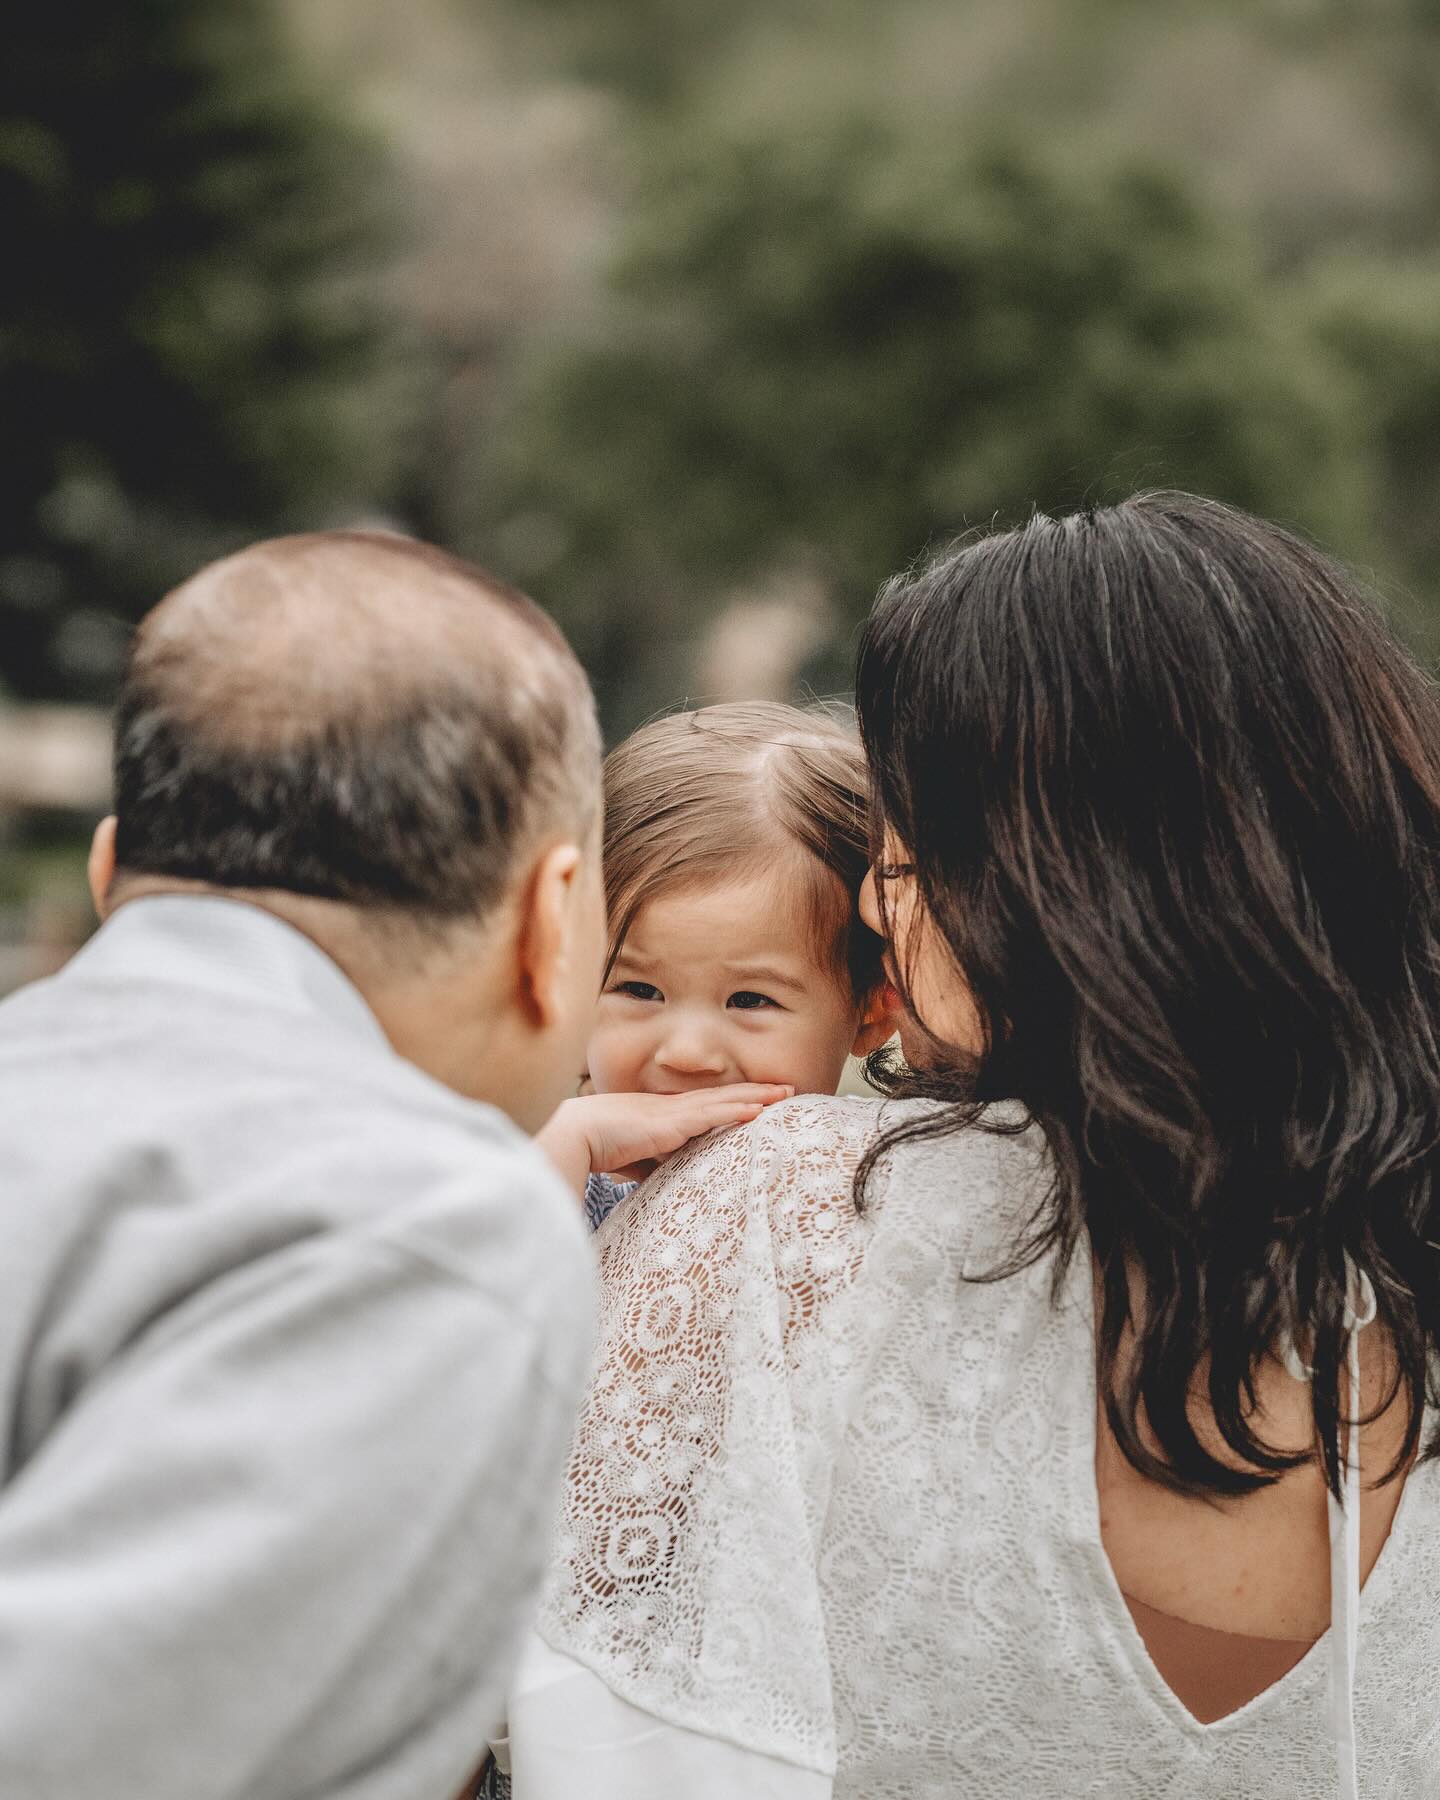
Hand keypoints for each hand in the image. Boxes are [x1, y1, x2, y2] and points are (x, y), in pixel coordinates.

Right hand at [537, 1085, 792, 1194]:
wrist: (576, 1135)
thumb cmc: (598, 1148)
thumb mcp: (634, 1159)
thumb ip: (653, 1167)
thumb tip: (664, 1184)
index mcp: (664, 1113)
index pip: (708, 1104)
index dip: (735, 1100)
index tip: (760, 1099)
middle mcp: (673, 1107)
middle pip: (724, 1096)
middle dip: (757, 1092)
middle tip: (786, 1088)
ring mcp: (674, 1111)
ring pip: (725, 1100)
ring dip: (758, 1096)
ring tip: (786, 1092)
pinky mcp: (672, 1122)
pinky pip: (713, 1114)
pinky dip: (738, 1110)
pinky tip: (760, 1109)